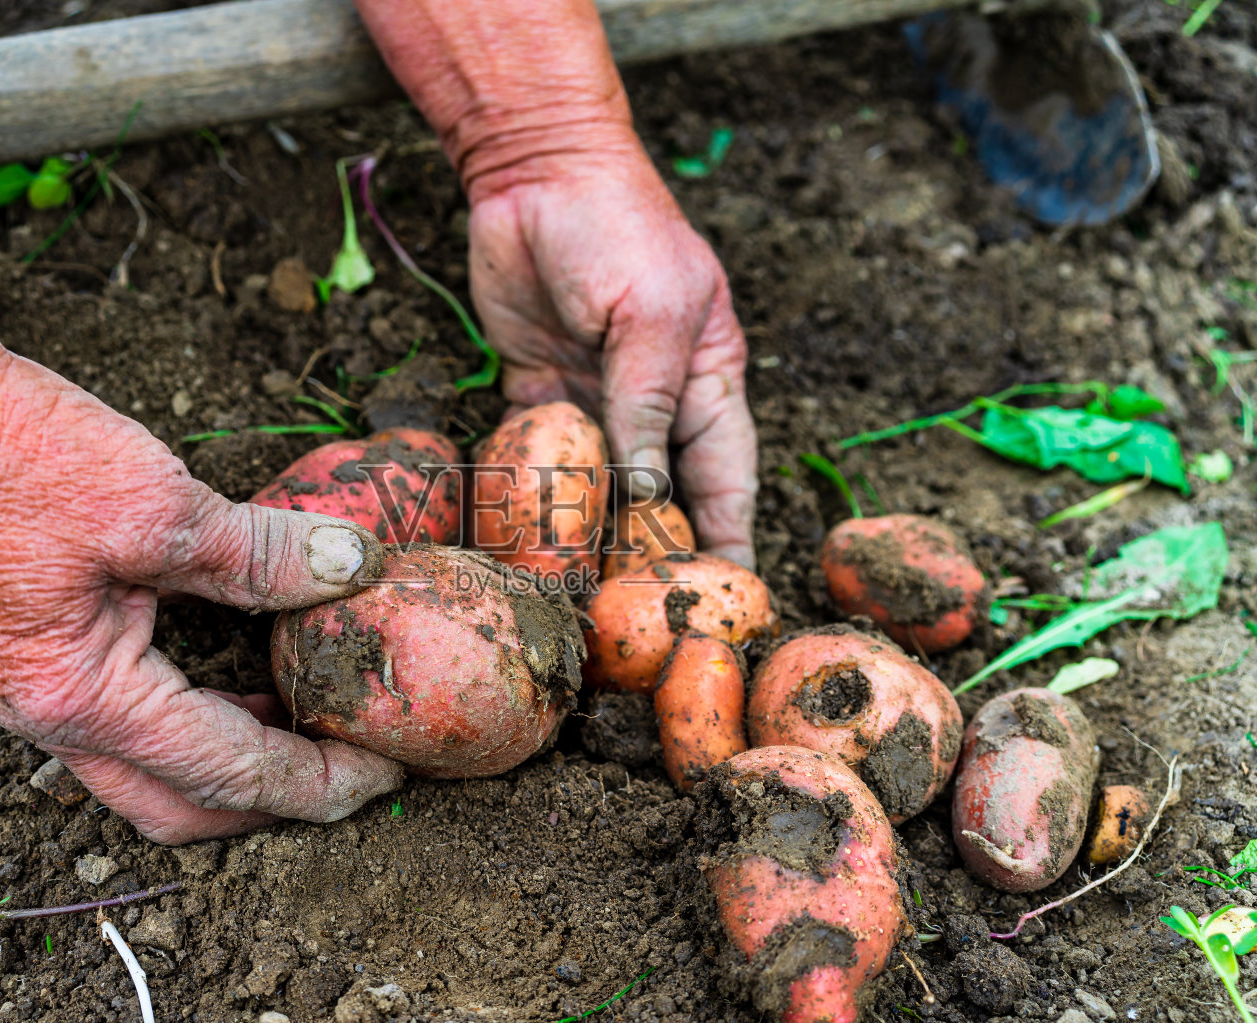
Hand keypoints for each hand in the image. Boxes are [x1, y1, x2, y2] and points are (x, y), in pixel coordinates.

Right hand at [0, 0, 400, 845]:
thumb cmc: (14, 453)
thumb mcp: (160, 504)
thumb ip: (263, 553)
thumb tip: (359, 567)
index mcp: (83, 698)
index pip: (228, 771)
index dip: (317, 780)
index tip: (387, 771)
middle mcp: (52, 718)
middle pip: (184, 806)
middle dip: (276, 802)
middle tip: (356, 769)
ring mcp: (35, 694)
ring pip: (155, 774)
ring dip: (236, 766)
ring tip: (316, 728)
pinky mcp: (36, 658)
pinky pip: (132, 725)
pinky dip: (199, 722)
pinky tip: (247, 678)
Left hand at [466, 142, 757, 567]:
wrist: (534, 169)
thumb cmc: (616, 226)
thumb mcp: (649, 313)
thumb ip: (646, 404)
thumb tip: (649, 494)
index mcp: (707, 380)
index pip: (727, 477)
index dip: (729, 539)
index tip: (730, 601)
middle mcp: (656, 400)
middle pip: (662, 496)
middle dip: (655, 554)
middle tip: (643, 618)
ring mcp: (596, 398)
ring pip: (599, 486)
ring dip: (591, 537)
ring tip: (581, 598)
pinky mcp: (539, 390)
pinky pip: (540, 458)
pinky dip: (533, 497)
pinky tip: (526, 543)